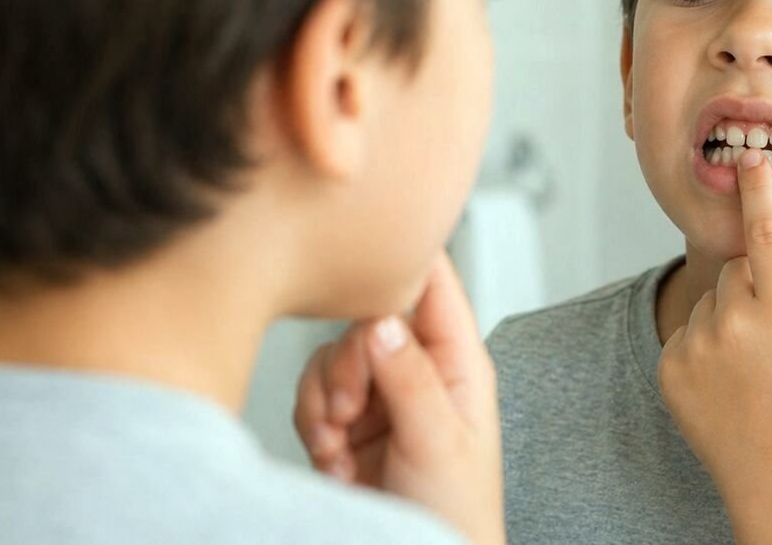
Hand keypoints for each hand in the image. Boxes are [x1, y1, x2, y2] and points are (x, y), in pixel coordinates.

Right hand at [293, 253, 504, 544]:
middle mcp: (419, 368)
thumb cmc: (457, 511)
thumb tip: (381, 318)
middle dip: (347, 364)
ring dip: (324, 399)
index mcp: (458, 360)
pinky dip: (313, 425)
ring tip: (341, 443)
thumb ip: (409, 377)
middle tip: (350, 408)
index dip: (404, 261)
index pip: (434, 284)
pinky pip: (313, 396)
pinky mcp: (348, 422)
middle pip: (366, 320)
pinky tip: (335, 461)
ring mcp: (382, 394)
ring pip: (331, 358)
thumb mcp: (439, 440)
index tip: (366, 259)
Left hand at [658, 148, 771, 542]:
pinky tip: (725, 380)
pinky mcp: (670, 366)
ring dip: (726, 314)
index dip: (758, 193)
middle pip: (735, 269)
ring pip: (708, 299)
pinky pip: (685, 330)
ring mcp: (698, 346)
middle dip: (753, 283)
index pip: (766, 235)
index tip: (748, 159)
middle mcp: (735, 323)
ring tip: (750, 363)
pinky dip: (702, 343)